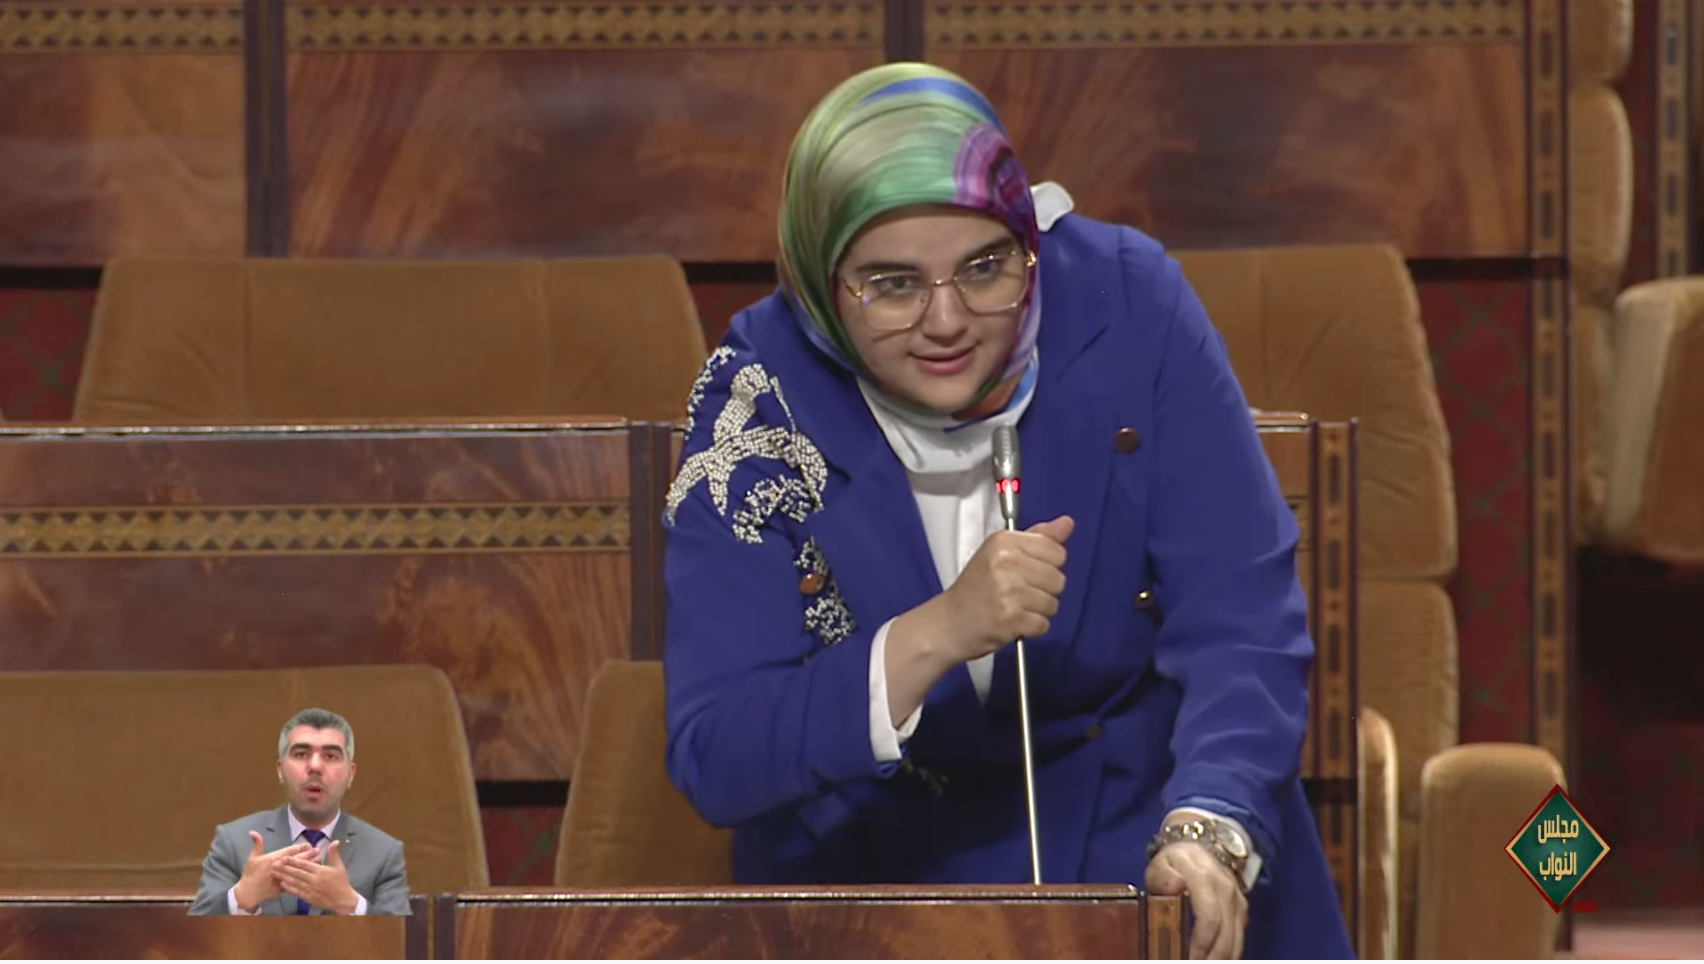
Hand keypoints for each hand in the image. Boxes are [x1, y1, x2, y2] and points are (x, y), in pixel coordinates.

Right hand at [232, 832, 314, 911]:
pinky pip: (297, 881)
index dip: (300, 848)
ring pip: (299, 869)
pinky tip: (312, 874)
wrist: (248, 892)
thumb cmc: (250, 874)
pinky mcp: (284, 886)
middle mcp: (280, 866)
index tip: (309, 845)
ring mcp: (283, 876)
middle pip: (297, 859)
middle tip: (318, 850)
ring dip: (309, 864)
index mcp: (273, 858)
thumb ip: (257, 844)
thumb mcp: (252, 858)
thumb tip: (252, 832)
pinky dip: (305, 877)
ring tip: (319, 860)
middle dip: (309, 854)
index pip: (289, 851)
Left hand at [273, 840, 359, 915]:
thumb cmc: (341, 882)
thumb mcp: (339, 866)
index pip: (304, 864)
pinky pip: (297, 892)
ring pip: (295, 882)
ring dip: (284, 877)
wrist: (342, 899)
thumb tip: (335, 841)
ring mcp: (310, 889)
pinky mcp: (309, 897)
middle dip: (284, 868)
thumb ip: (334, 854)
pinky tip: (282, 884)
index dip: (293, 860)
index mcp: (320, 871)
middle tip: (274, 864)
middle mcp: (314, 879)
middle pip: (297, 872)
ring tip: (274, 873)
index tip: (283, 857)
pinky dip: (289, 888)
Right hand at [938, 515, 1073, 660]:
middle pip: (1058, 578)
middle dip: (1044, 590)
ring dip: (1038, 610)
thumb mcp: (1001, 553)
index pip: (1055, 550)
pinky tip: (1014, 622)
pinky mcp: (1012, 618)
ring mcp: (1009, 591)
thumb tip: (1067, 523)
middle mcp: (1006, 562)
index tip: (1026, 572)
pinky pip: (1044, 624)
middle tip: (1017, 593)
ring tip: (1015, 607)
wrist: (950, 623)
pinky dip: (1032, 627)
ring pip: (1053, 603)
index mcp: (1004, 541)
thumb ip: (1038, 538)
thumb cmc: (976, 588)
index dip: (1047, 565)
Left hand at [1145, 841, 1247, 959]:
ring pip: (1235, 939)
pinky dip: (1228, 953)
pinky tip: (1214, 958)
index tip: (1188, 958)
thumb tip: (1175, 885)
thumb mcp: (1160, 866)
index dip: (1201, 943)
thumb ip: (1163, 877)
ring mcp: (1237, 899)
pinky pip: (1239, 937)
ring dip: (1221, 958)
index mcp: (1203, 876)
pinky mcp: (1242, 909)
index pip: (1209, 917)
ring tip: (1202, 963)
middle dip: (1211, 957)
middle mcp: (1226, 888)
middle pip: (1225, 933)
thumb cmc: (1173, 864)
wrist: (1197, 849)